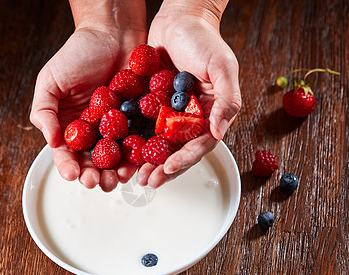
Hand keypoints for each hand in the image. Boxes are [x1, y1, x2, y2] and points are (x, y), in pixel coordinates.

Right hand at [30, 23, 146, 190]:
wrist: (113, 34)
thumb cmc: (78, 53)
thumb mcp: (50, 80)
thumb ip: (44, 111)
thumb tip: (52, 141)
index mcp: (70, 124)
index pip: (67, 152)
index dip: (69, 166)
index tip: (73, 174)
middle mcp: (94, 130)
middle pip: (93, 161)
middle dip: (95, 175)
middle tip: (98, 182)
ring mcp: (117, 127)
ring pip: (117, 158)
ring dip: (117, 172)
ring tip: (119, 178)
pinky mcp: (138, 120)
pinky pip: (139, 142)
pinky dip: (138, 155)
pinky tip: (138, 163)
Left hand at [136, 3, 240, 187]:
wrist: (178, 18)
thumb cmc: (205, 40)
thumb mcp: (223, 67)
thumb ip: (227, 100)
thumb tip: (219, 132)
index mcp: (210, 114)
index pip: (199, 144)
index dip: (185, 158)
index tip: (169, 168)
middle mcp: (189, 118)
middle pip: (177, 150)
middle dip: (163, 168)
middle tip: (147, 181)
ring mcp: (169, 113)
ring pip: (157, 144)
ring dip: (146, 161)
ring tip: (133, 176)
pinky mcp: (150, 105)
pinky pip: (141, 126)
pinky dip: (132, 141)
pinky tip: (121, 152)